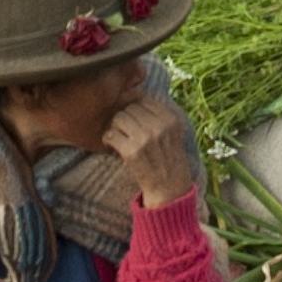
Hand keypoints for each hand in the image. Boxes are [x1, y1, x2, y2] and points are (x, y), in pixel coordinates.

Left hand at [102, 87, 199, 204]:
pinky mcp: (131, 152)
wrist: (169, 188)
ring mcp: (145, 138)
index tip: (134, 118)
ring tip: (119, 137)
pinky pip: (111, 134)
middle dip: (125, 117)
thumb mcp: (173, 132)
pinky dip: (108, 139)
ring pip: (119, 118)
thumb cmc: (169, 158)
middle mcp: (159, 126)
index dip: (135, 107)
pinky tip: (113, 146)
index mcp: (171, 119)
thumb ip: (159, 114)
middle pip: (130, 107)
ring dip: (115, 127)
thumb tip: (136, 93)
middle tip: (125, 130)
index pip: (145, 99)